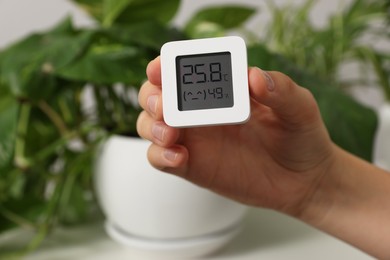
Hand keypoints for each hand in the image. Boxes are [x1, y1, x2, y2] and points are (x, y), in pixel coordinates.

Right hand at [136, 57, 335, 215]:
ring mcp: (194, 139)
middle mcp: (202, 111)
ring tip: (170, 133)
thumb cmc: (300, 137)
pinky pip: (162, 159)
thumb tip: (254, 77)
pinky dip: (160, 155)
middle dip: (151, 95)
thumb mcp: (299, 108)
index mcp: (222, 89)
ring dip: (151, 125)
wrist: (304, 180)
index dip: (165, 66)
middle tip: (163, 104)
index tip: (161, 67)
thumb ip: (281, 90)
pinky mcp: (192, 166)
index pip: (184, 71)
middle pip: (157, 95)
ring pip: (151, 125)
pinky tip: (178, 156)